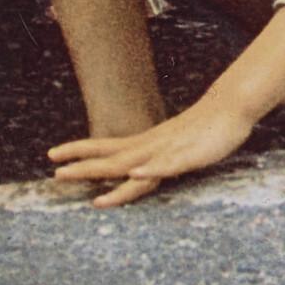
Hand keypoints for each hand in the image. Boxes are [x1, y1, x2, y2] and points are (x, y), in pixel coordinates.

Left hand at [47, 98, 257, 207]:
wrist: (232, 107)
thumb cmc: (203, 128)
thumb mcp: (173, 143)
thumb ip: (154, 155)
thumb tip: (135, 166)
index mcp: (146, 143)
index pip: (106, 146)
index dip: (80, 150)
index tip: (51, 155)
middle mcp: (152, 146)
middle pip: (113, 158)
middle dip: (84, 167)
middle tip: (56, 174)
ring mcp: (169, 150)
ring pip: (135, 163)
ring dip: (110, 171)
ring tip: (87, 178)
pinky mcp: (189, 155)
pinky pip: (168, 164)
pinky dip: (151, 169)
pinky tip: (137, 172)